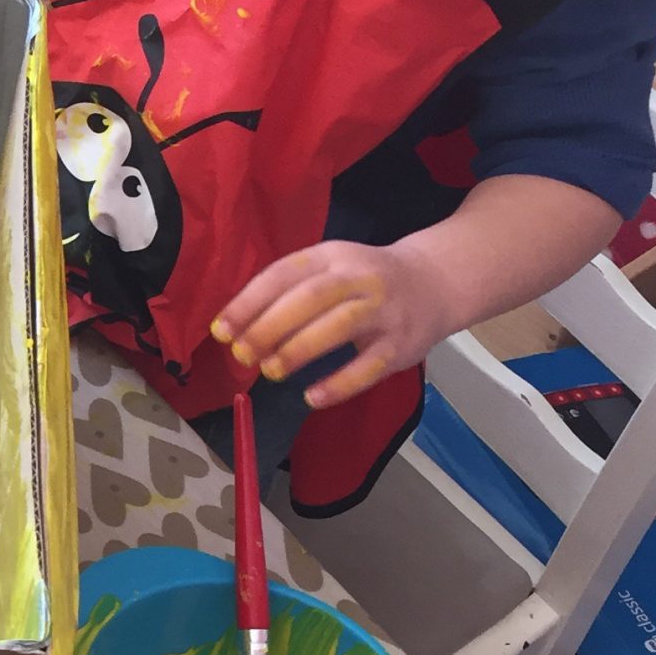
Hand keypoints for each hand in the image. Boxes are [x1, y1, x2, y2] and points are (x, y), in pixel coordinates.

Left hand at [211, 241, 449, 409]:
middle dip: (269, 327)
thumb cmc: (361, 281)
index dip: (249, 302)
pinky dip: (340, 384)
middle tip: (242, 355)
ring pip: (339, 327)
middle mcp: (358, 278)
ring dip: (299, 351)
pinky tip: (313, 398)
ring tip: (270, 371)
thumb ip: (286, 293)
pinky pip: (370, 366)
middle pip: (310, 299)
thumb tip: (233, 330)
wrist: (434, 282)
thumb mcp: (326, 270)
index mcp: (329, 256)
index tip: (221, 330)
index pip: (282, 274)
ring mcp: (384, 310)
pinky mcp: (402, 344)